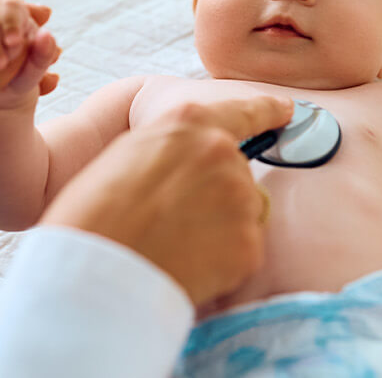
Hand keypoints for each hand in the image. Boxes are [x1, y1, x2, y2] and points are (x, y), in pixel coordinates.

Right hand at [40, 96, 292, 304]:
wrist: (98, 271)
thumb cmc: (95, 216)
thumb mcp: (127, 156)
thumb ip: (172, 149)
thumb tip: (192, 166)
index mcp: (188, 123)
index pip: (244, 111)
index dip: (268, 111)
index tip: (286, 111)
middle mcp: (222, 152)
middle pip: (237, 173)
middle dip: (217, 195)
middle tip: (175, 221)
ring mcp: (240, 198)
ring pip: (244, 212)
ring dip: (221, 228)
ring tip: (176, 245)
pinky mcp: (249, 244)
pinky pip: (243, 251)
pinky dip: (223, 263)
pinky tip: (189, 267)